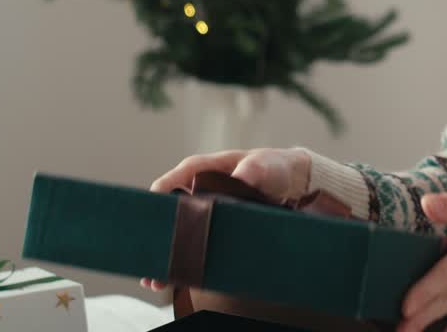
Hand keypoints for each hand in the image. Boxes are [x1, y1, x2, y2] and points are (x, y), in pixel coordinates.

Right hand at [139, 147, 311, 291]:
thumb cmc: (275, 167)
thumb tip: (241, 178)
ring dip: (167, 257)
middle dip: (157, 240)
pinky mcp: (215, 227)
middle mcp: (197, 191)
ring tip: (157, 280)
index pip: (168, 185)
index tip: (150, 227)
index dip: (156, 205)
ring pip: (178, 234)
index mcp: (201, 170)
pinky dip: (185, 262)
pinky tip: (177, 280)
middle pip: (167, 215)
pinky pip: (195, 245)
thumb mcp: (265, 165)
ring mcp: (205, 211)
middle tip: (150, 263)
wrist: (295, 184)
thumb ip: (253, 170)